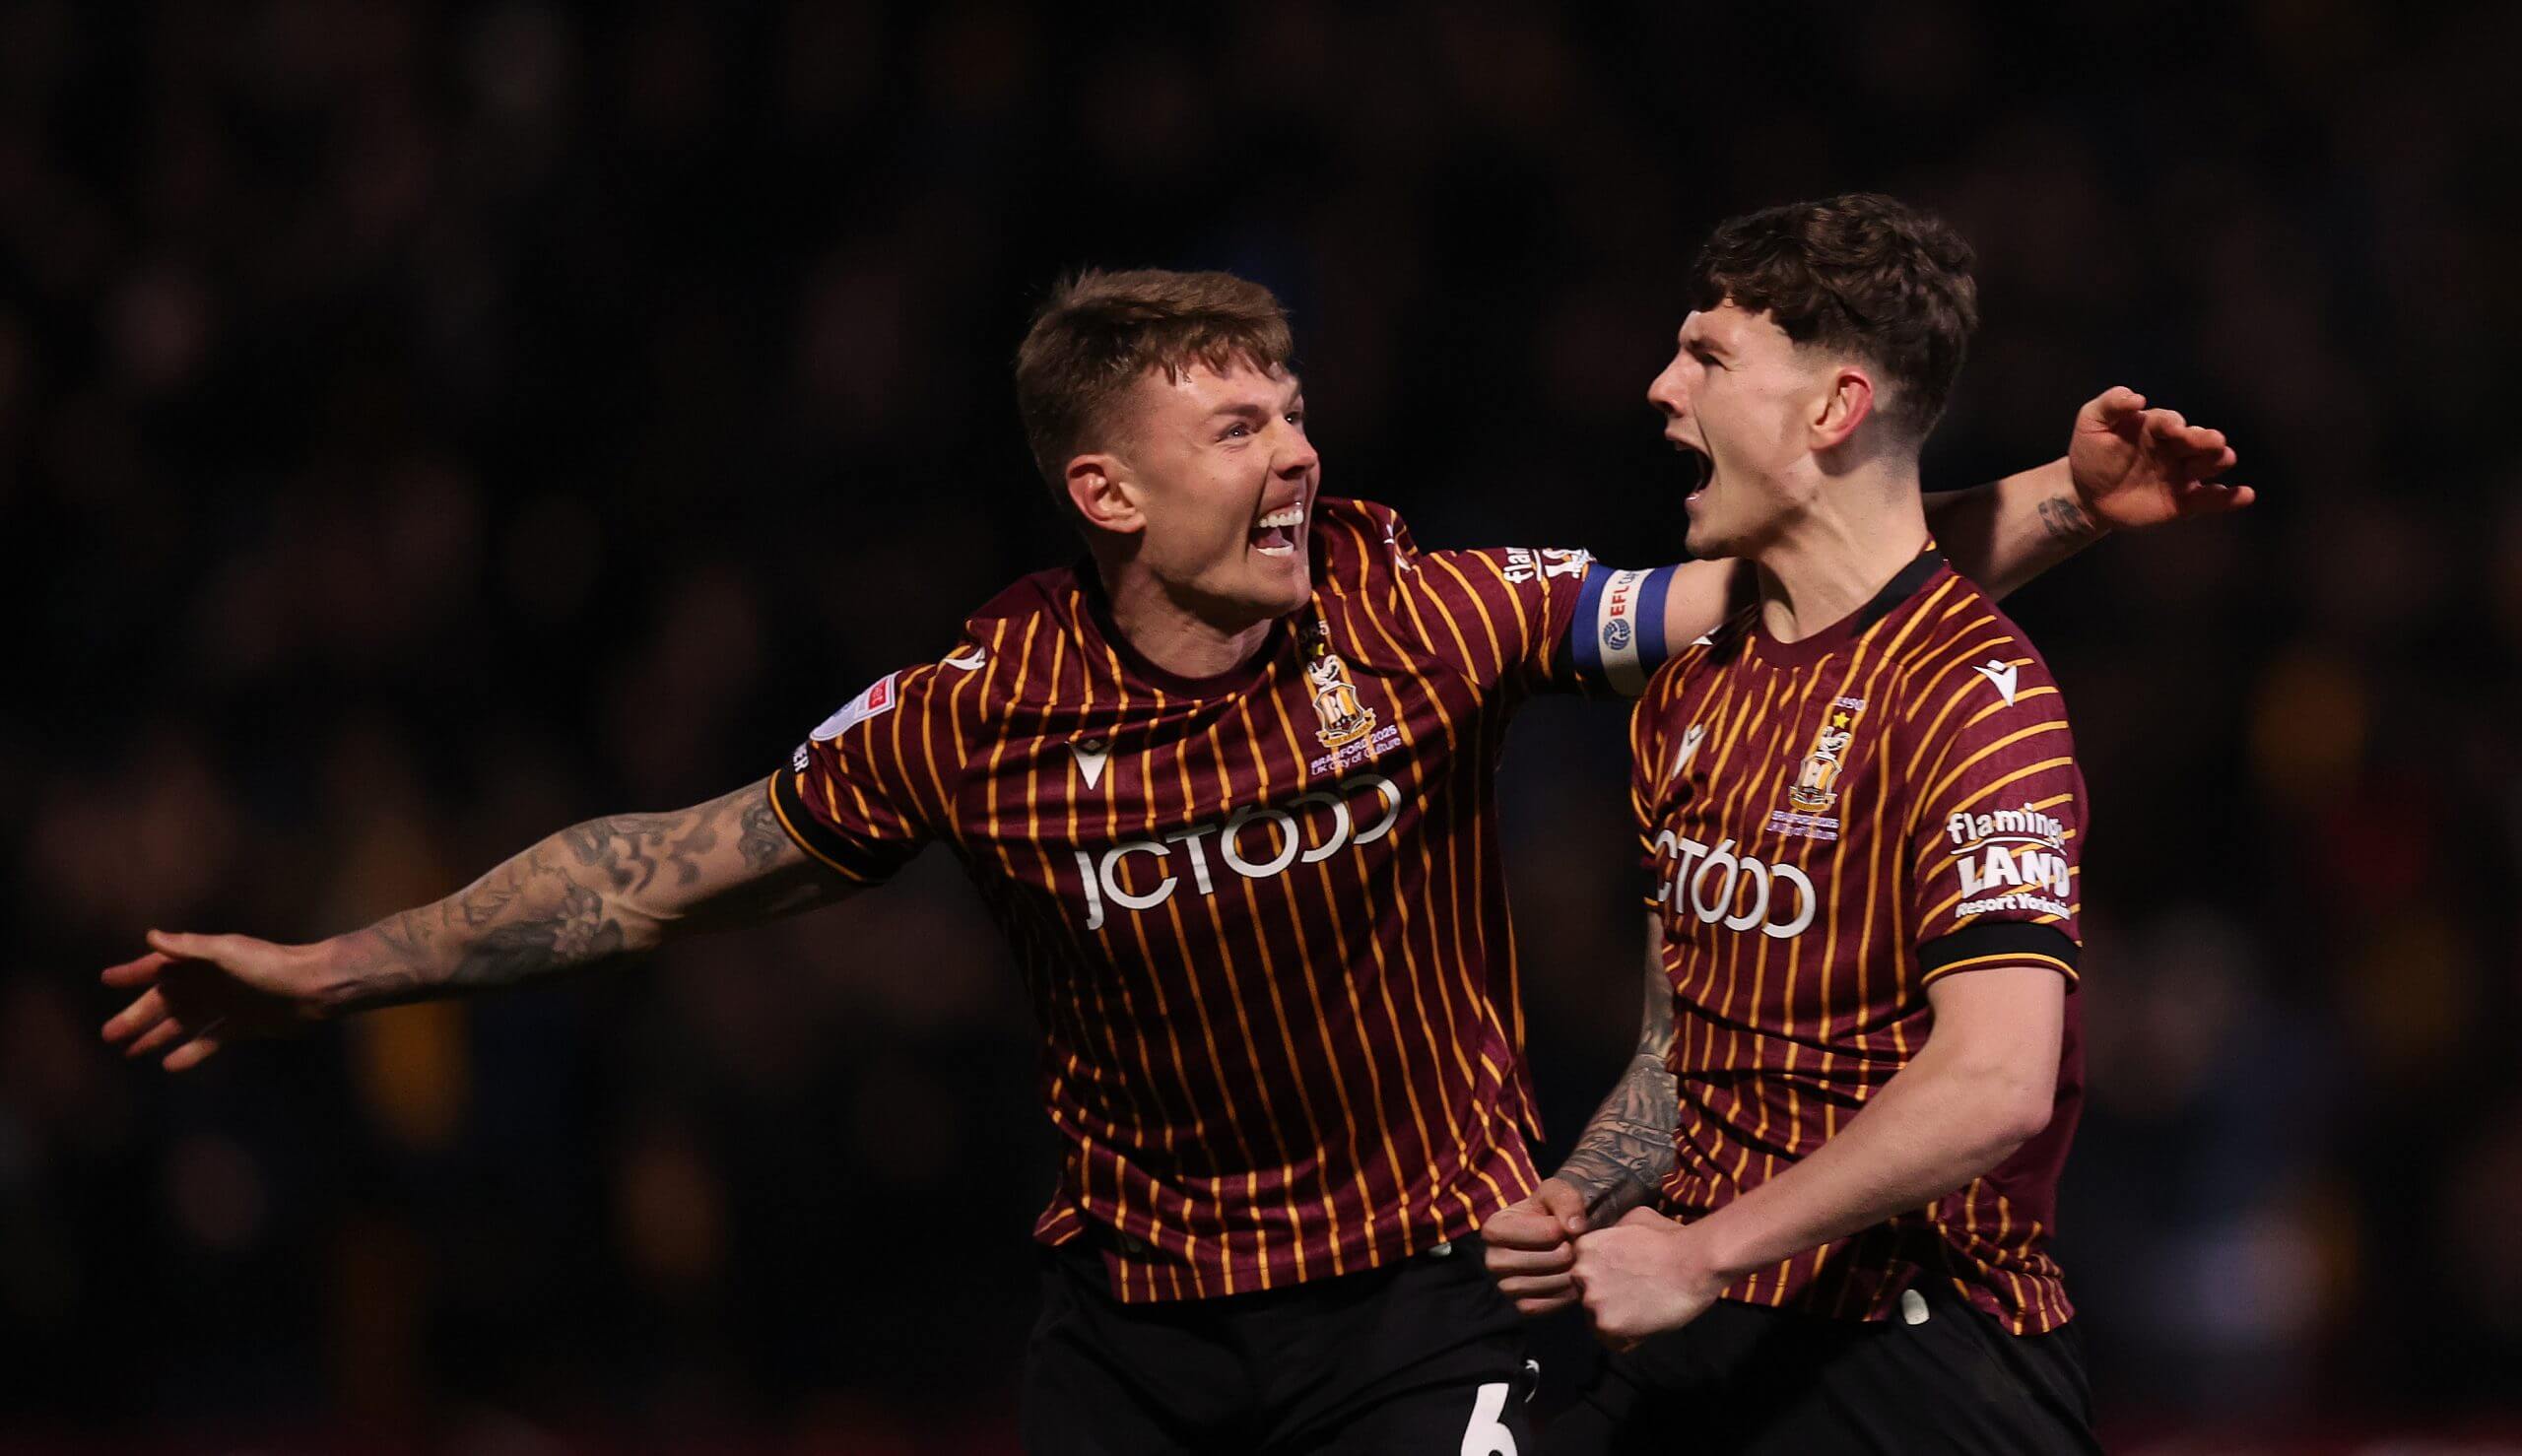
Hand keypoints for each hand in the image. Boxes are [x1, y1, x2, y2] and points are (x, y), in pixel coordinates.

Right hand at [101, 930, 336, 1070]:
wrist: (313, 989)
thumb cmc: (269, 967)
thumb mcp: (227, 953)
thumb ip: (189, 947)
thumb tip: (150, 936)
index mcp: (203, 962)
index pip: (160, 967)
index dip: (134, 973)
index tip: (107, 980)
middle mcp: (211, 982)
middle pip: (166, 1000)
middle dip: (137, 1016)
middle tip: (108, 1034)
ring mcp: (226, 1005)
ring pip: (183, 1022)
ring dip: (157, 1035)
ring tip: (130, 1051)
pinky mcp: (242, 1025)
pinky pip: (209, 1040)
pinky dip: (191, 1051)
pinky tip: (170, 1064)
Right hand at [1481, 1177, 1590, 1315]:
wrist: (1556, 1235)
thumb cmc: (1551, 1210)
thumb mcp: (1557, 1192)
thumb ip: (1566, 1200)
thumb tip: (1574, 1228)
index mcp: (1494, 1228)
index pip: (1542, 1233)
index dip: (1561, 1229)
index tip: (1563, 1226)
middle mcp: (1492, 1260)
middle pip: (1543, 1261)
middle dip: (1567, 1252)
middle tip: (1572, 1246)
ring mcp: (1505, 1285)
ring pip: (1543, 1285)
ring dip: (1568, 1274)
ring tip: (1574, 1262)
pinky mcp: (1521, 1305)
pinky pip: (1545, 1306)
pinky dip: (1563, 1295)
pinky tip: (1570, 1280)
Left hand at [1569, 1207, 1727, 1347]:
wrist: (1694, 1261)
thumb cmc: (1670, 1238)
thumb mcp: (1634, 1219)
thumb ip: (1614, 1233)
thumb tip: (1613, 1239)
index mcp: (1584, 1248)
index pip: (1584, 1274)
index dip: (1606, 1280)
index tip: (1625, 1281)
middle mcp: (1580, 1274)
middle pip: (1588, 1296)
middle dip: (1608, 1300)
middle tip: (1636, 1298)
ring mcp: (1592, 1301)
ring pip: (1598, 1321)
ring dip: (1619, 1321)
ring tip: (1645, 1313)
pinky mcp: (1608, 1325)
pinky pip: (1614, 1342)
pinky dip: (1630, 1339)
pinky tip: (1648, 1326)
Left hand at [2066, 386, 2251, 531]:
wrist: (2085, 495)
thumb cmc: (2090, 454)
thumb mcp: (2091, 422)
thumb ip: (2110, 405)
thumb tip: (2136, 398)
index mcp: (2156, 427)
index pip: (2170, 421)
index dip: (2173, 424)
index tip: (2172, 428)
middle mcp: (2175, 448)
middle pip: (2197, 440)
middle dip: (2205, 439)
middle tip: (2213, 441)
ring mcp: (2182, 474)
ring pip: (2208, 465)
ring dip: (2218, 460)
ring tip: (2225, 458)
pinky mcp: (2183, 502)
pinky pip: (2209, 499)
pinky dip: (2229, 497)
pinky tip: (2245, 495)